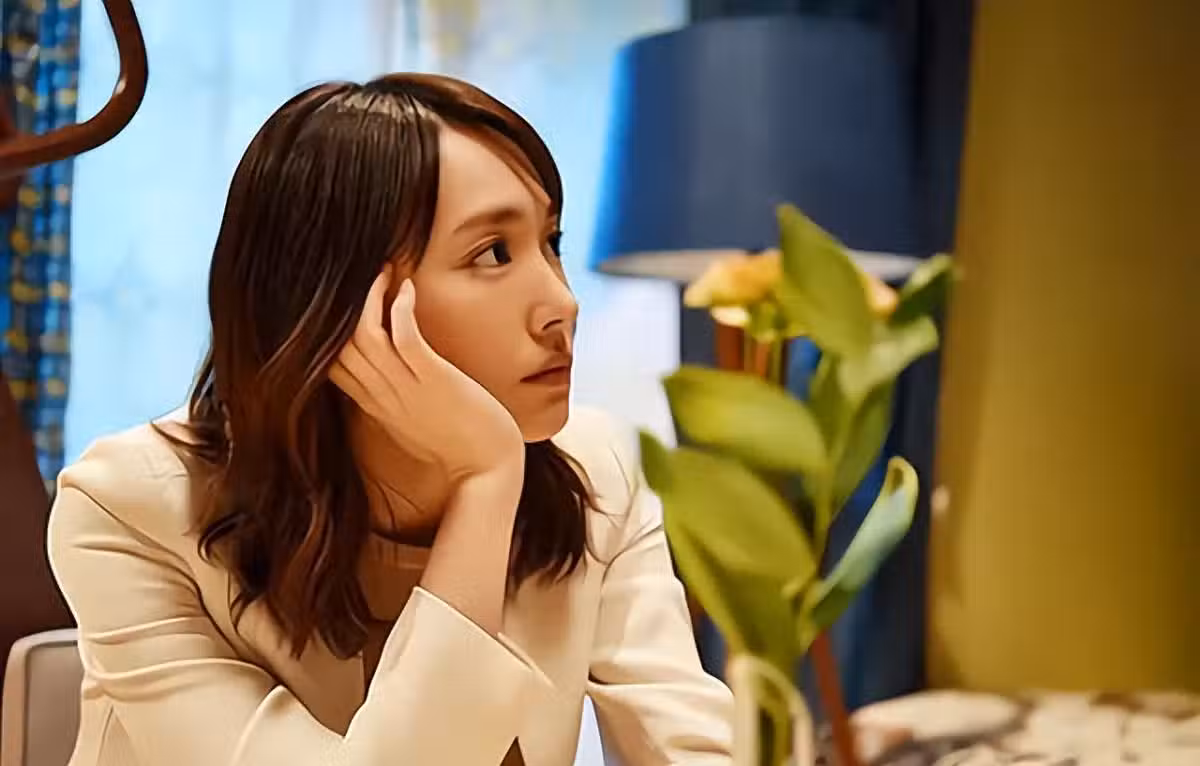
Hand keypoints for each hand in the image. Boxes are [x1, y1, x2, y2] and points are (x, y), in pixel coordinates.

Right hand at [330, 267, 523, 482]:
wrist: (489, 471)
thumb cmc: (456, 444)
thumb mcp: (412, 421)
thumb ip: (392, 397)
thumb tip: (384, 373)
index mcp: (375, 406)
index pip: (329, 365)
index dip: (326, 332)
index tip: (340, 304)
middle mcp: (383, 396)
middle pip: (337, 347)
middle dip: (342, 306)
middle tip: (360, 274)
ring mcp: (407, 390)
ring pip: (365, 338)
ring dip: (369, 297)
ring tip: (384, 271)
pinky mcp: (436, 382)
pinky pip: (405, 340)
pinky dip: (401, 310)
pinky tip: (407, 288)